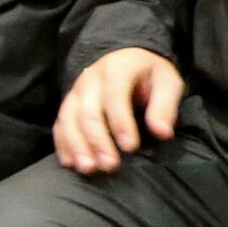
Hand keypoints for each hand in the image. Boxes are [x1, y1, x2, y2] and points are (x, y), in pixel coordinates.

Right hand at [57, 47, 184, 174]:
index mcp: (117, 68)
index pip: (115, 96)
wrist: (126, 58)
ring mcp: (76, 92)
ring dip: (77, 145)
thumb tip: (162, 133)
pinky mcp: (68, 105)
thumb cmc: (149, 74)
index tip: (131, 147)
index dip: (121, 123)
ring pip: (69, 119)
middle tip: (110, 166)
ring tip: (88, 168)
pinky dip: (63, 144)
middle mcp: (91, 79)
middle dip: (98, 140)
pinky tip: (71, 163)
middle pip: (88, 111)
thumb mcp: (167, 82)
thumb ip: (164, 106)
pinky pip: (60, 124)